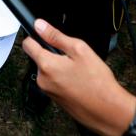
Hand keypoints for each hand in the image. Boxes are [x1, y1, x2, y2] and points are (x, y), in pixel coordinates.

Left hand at [22, 19, 135, 135]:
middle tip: (72, 56)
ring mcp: (48, 91)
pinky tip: (78, 81)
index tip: (45, 34)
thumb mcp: (79, 50)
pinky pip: (54, 82)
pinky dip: (63, 78)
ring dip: (58, 67)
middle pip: (39, 57)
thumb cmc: (97, 82)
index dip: (36, 36)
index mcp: (46, 65)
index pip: (28, 44)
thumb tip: (40, 25)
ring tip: (78, 71)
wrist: (108, 110)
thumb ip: (56, 36)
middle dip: (52, 53)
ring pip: (48, 70)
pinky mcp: (55, 99)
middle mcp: (42, 80)